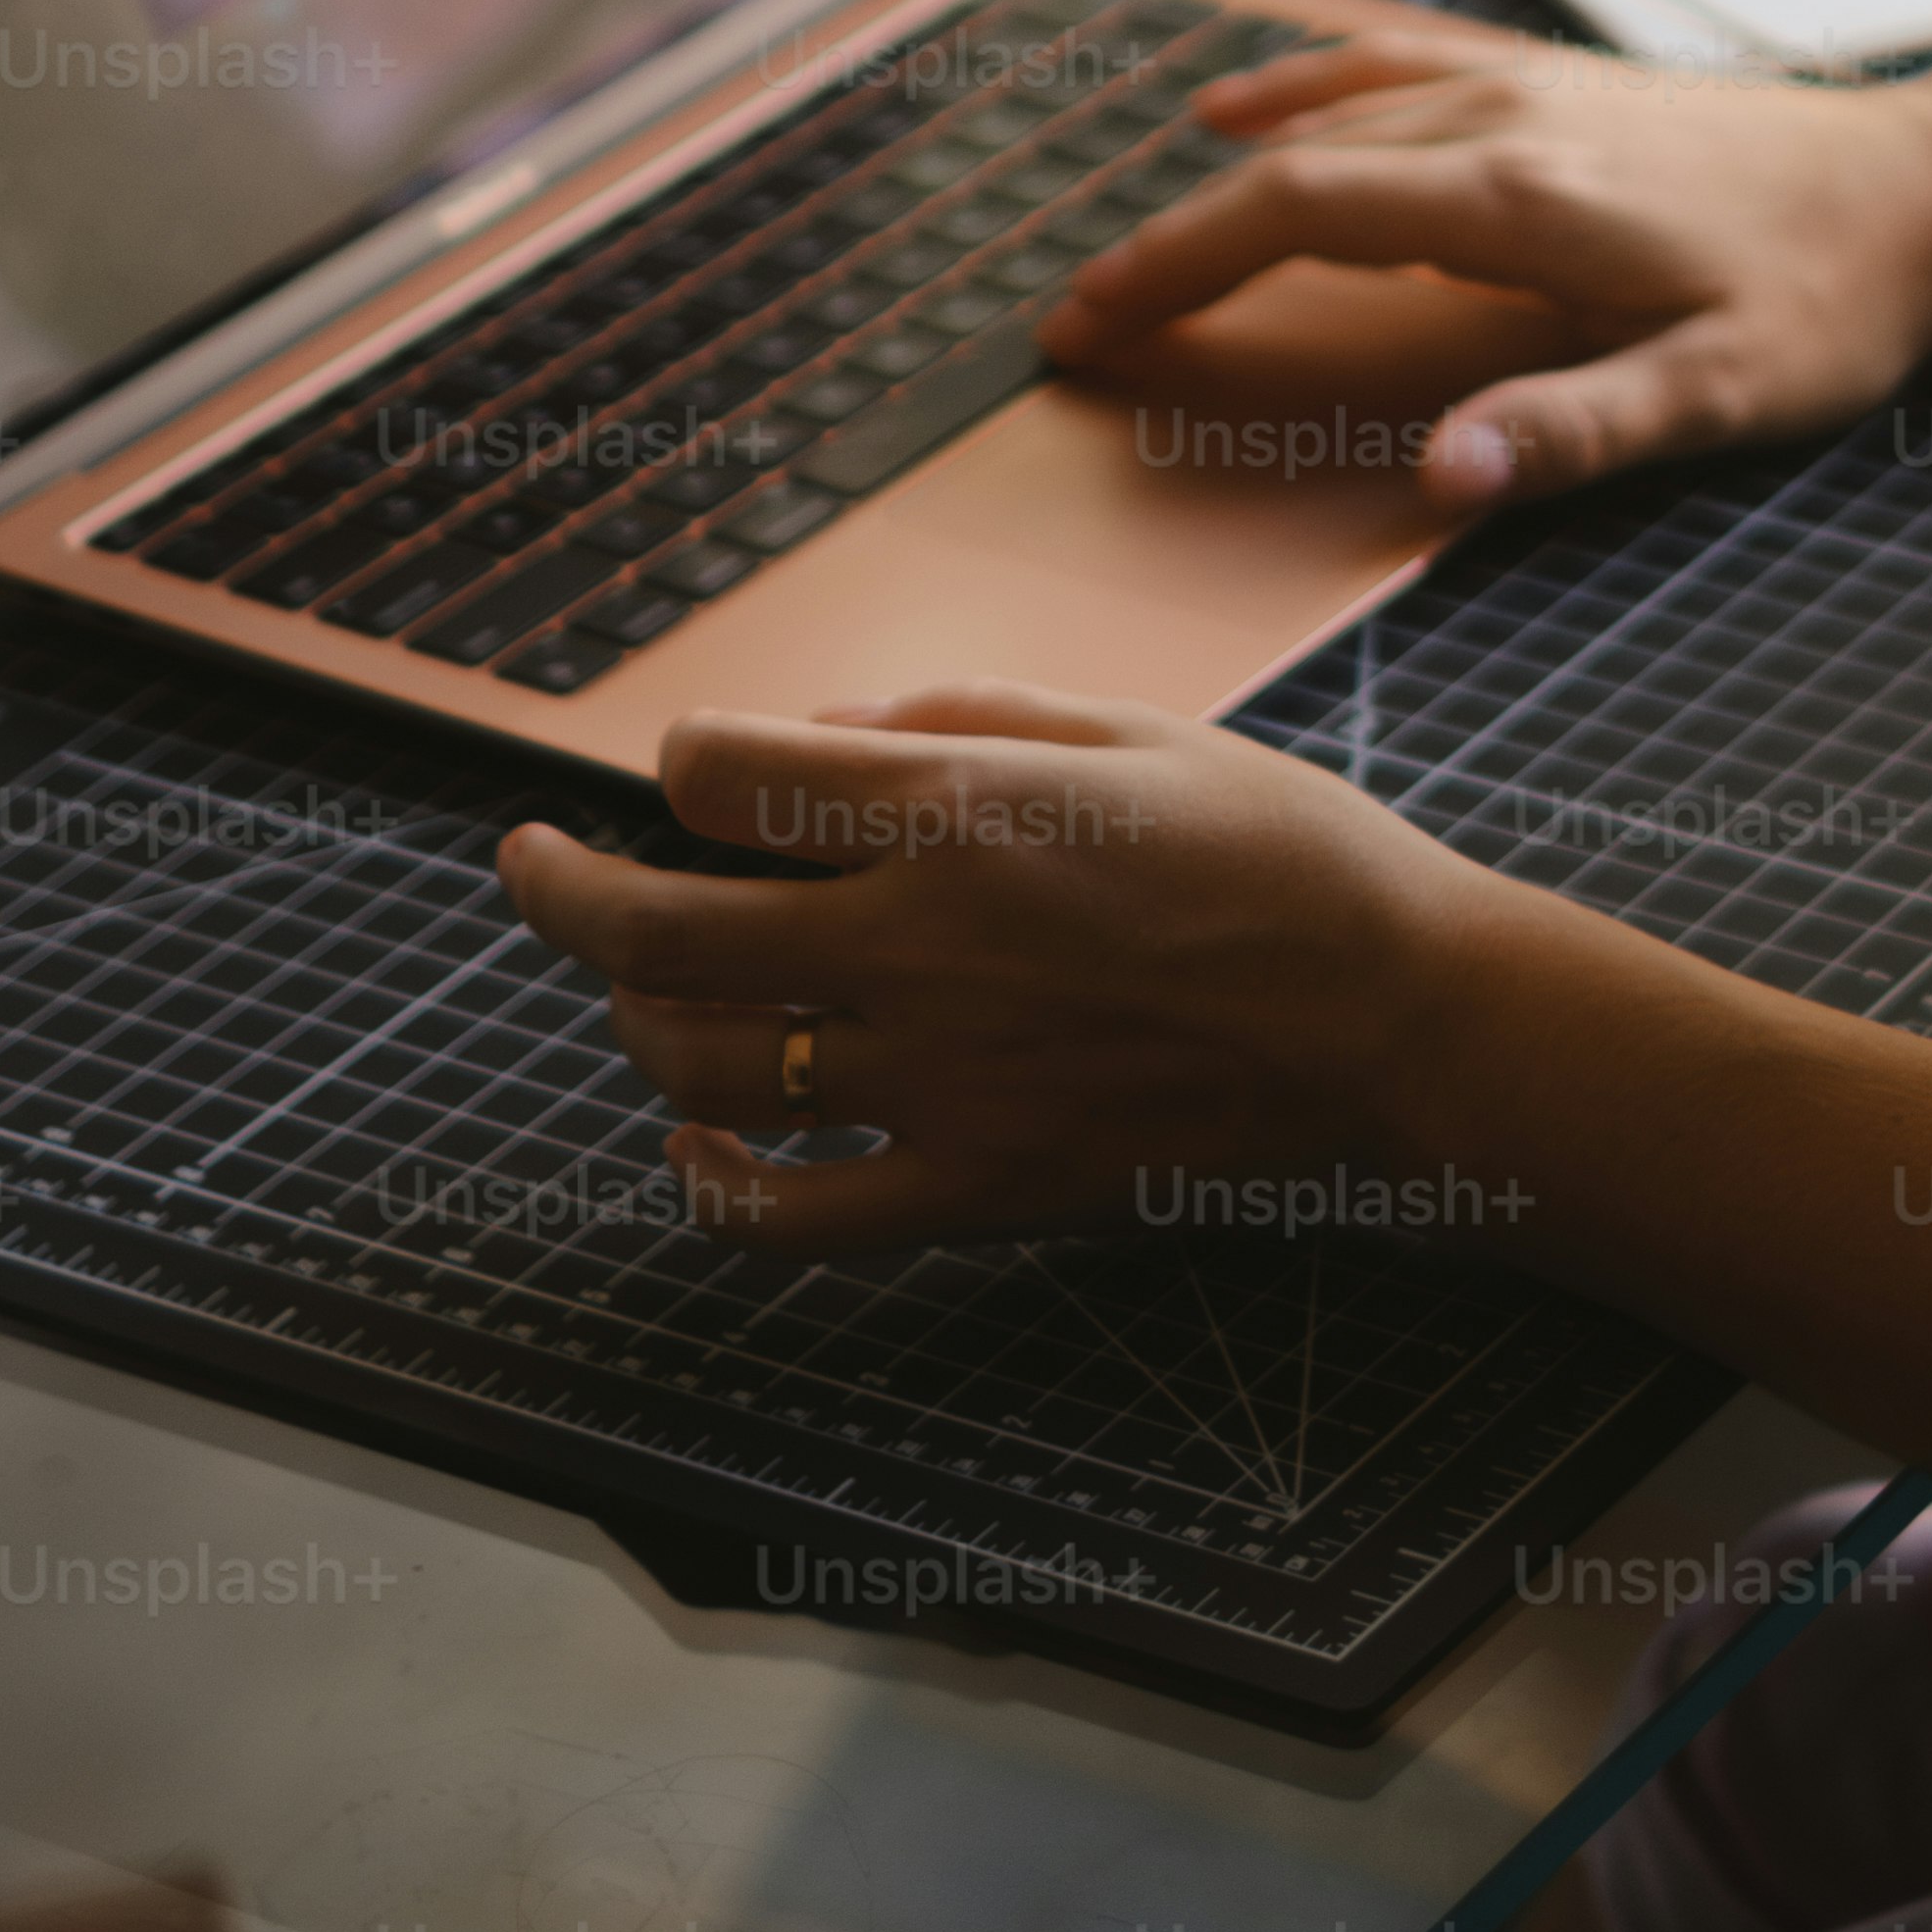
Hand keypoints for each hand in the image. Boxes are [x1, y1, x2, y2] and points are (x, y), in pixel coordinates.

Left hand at [498, 684, 1497, 1248]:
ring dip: (634, 1015)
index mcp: (961, 810)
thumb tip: (816, 741)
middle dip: (557, 886)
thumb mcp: (1126, 724)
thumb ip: (953, 717)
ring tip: (640, 984)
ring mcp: (936, 1079)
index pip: (717, 774)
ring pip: (692, 1059)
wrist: (1399, 1019)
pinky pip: (782, 1214)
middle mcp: (920, 943)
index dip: (683, 760)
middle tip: (532, 864)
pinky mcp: (974, 1188)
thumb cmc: (1281, 851)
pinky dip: (709, 1184)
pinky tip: (698, 1146)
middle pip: (652, 922)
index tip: (698, 770)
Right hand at [1044, 33, 1931, 509]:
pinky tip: (1246, 108)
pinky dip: (1303, 88)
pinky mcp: (1557, 81)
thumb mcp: (1714, 392)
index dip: (1181, 264)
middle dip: (1174, 241)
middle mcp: (1504, 119)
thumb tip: (1433, 478)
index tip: (1088, 323)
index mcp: (1519, 199)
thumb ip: (1568, 429)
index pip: (1299, 213)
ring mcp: (1528, 86)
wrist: (1925, 190)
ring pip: (1333, 111)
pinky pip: (1392, 67)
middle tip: (1080, 322)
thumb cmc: (1829, 303)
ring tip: (1138, 240)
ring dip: (1221, 172)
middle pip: (1292, 165)